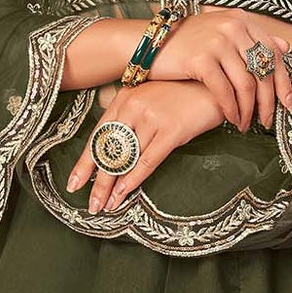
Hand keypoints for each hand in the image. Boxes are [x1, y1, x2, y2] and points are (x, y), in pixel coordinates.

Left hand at [64, 73, 233, 214]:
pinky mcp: (171, 129)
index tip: (75, 182)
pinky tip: (124, 194)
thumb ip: (132, 113)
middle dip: (96, 181)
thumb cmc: (184, 94)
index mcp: (126, 97)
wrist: (216, 86)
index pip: (99, 135)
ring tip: (104, 206)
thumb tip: (114, 140)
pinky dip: (133, 179)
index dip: (85, 162)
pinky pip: (147, 161)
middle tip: (88, 202)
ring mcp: (152, 117)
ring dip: (113, 186)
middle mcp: (134, 106)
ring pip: (125, 159)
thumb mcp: (152, 97)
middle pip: (108, 150)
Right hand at [148, 5, 291, 131]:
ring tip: (244, 124)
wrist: (147, 43)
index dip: (283, 81)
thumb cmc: (185, 42)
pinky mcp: (201, 58)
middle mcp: (232, 27)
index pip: (273, 53)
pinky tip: (230, 119)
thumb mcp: (221, 33)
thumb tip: (285, 46)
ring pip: (245, 84)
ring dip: (248, 109)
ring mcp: (216, 42)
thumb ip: (251, 40)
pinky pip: (224, 91)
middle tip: (266, 121)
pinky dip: (230, 108)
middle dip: (267, 101)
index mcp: (241, 20)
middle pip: (262, 71)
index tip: (288, 104)